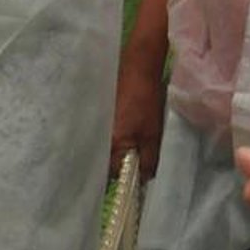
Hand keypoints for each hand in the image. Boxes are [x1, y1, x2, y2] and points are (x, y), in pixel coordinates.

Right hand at [110, 53, 167, 178]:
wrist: (136, 68)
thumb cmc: (146, 101)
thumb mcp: (153, 135)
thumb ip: (148, 160)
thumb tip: (143, 178)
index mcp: (112, 146)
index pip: (114, 174)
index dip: (125, 179)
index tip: (134, 182)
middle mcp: (98, 139)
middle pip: (105, 162)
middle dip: (118, 167)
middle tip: (133, 167)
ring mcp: (96, 126)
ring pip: (104, 149)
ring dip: (115, 153)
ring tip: (129, 151)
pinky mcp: (98, 116)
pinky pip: (103, 136)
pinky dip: (112, 140)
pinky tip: (123, 135)